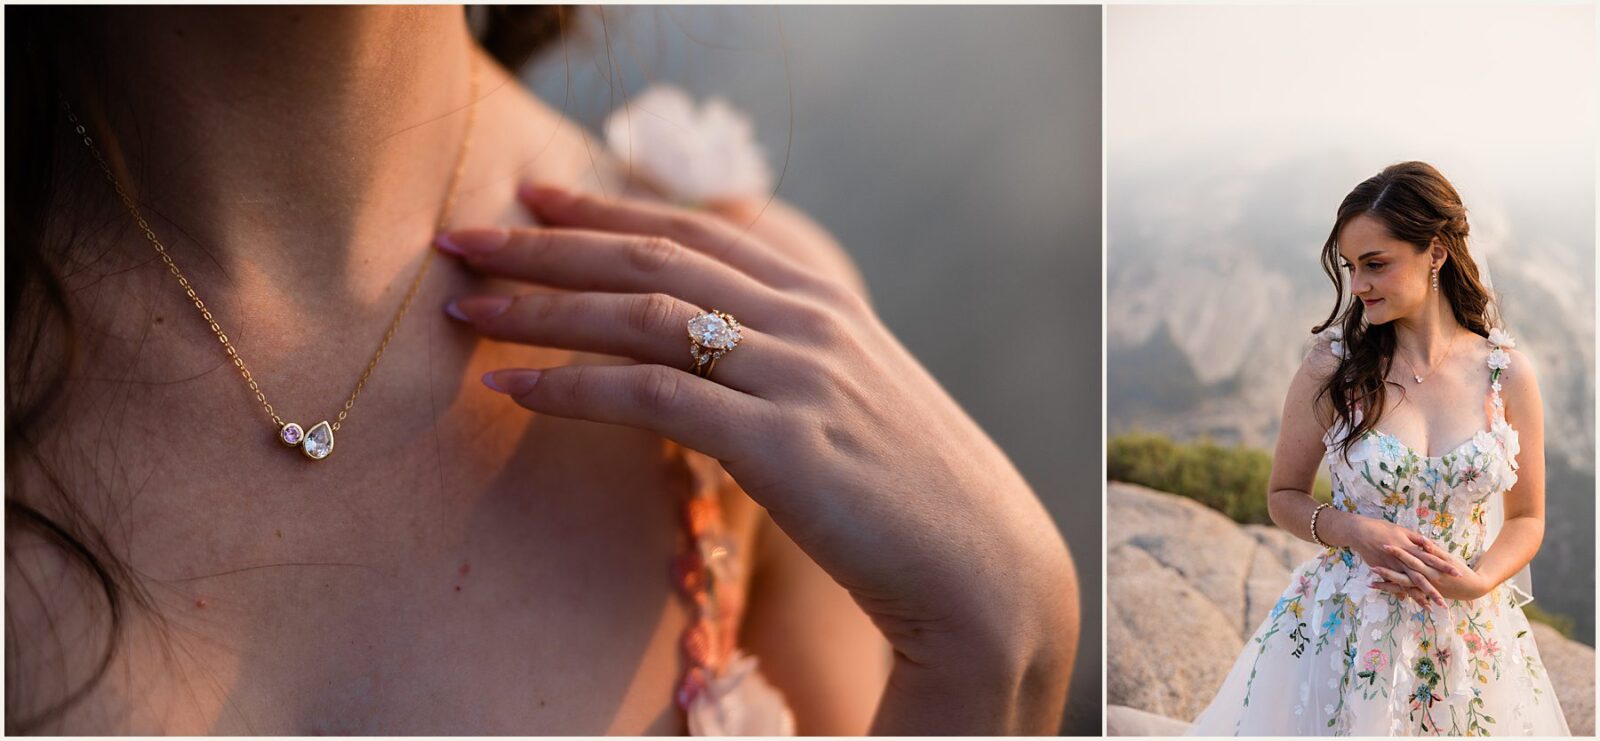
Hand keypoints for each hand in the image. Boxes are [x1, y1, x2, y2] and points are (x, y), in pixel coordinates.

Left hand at [436, 185, 1074, 709]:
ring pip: (642, 317)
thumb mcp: (857, 397)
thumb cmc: (914, 495)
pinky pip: (651, 397)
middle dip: (547, 244)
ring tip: (463, 308)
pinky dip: (570, 388)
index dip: (607, 212)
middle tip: (464, 239)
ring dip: (540, 307)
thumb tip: (722, 339)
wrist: (984, 568)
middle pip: (654, 259)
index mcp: (825, 303)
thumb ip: (794, 353)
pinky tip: (512, 390)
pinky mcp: (779, 443)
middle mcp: (808, 321)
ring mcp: (796, 376)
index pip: (695, 235)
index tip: (537, 199)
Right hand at [1334, 514, 1462, 606]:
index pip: (1432, 560)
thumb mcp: (1403, 531)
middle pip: (1421, 578)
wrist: (1360, 532)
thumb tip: (1431, 545)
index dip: (1445, 567)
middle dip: (1433, 591)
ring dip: (1418, 597)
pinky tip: (1407, 601)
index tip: (1458, 574)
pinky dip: (1400, 592)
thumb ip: (1417, 540)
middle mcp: (1403, 561)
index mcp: (1410, 549)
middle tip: (1444, 603)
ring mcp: (1393, 567)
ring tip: (1429, 608)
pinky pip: (1393, 584)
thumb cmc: (1382, 528)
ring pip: (1408, 585)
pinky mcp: (1383, 570)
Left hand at [1372, 535, 1487, 602]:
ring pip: (1402, 586)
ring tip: (1370, 582)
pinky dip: (1393, 591)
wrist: (1471, 587)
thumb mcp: (1448, 558)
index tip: (1384, 545)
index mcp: (1431, 567)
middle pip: (1403, 574)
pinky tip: (1380, 588)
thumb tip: (1422, 541)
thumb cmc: (1459, 568)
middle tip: (1371, 566)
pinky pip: (1406, 593)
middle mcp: (1426, 578)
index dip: (1398, 552)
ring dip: (1386, 584)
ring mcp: (1424, 587)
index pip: (1411, 558)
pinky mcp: (1423, 592)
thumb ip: (1434, 550)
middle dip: (1387, 571)